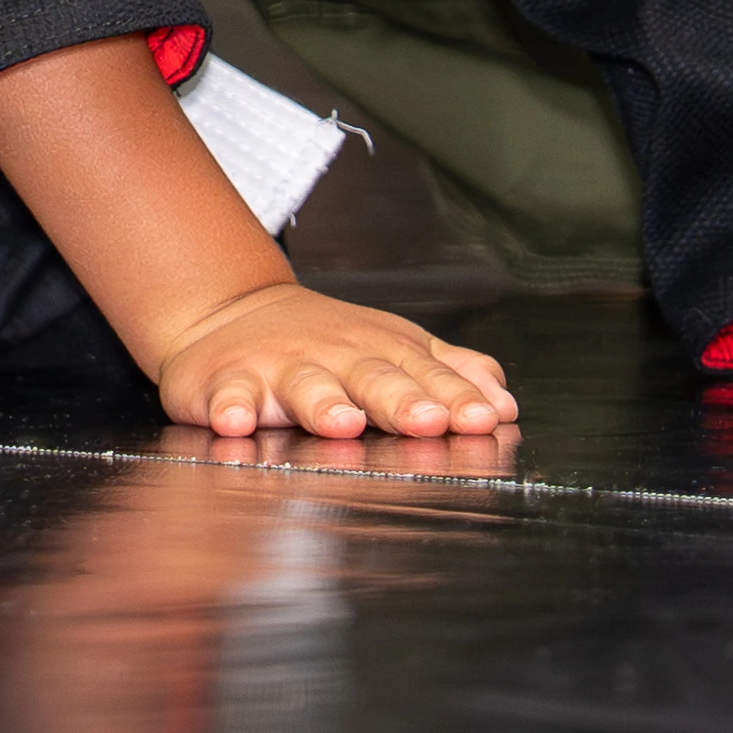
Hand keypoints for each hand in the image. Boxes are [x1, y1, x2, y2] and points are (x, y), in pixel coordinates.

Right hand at [146, 281, 518, 439]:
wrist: (231, 308)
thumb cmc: (326, 343)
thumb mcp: (394, 348)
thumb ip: (450, 373)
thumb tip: (504, 402)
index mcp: (383, 352)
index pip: (428, 377)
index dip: (456, 399)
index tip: (483, 420)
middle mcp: (336, 357)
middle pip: (374, 378)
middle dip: (401, 400)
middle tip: (427, 422)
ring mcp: (280, 368)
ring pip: (305, 386)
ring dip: (324, 404)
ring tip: (342, 424)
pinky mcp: (227, 381)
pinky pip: (229, 395)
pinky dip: (230, 408)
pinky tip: (236, 422)